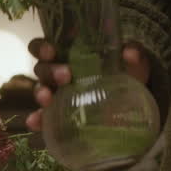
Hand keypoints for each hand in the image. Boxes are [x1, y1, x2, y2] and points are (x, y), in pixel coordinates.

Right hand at [25, 38, 149, 131]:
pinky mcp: (59, 119)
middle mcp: (58, 74)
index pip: (46, 48)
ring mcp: (58, 97)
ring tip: (48, 99)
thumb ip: (134, 55)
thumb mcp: (134, 65)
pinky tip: (36, 122)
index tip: (52, 51)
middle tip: (66, 76)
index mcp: (70, 56)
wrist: (133, 110)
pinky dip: (37, 120)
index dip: (42, 48)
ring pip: (40, 91)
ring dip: (40, 92)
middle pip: (41, 69)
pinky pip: (42, 119)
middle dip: (49, 71)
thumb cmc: (126, 79)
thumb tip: (129, 52)